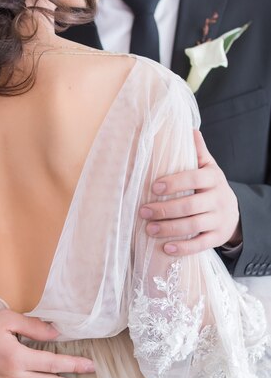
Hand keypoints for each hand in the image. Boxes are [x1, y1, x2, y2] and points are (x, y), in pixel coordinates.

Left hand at [140, 130, 240, 256]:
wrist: (234, 212)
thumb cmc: (211, 187)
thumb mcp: (209, 168)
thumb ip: (198, 152)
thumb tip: (189, 129)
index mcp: (213, 178)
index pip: (194, 178)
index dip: (174, 183)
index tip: (153, 187)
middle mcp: (218, 199)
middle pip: (190, 205)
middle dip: (165, 209)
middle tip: (143, 211)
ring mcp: (219, 220)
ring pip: (193, 226)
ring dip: (169, 228)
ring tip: (149, 229)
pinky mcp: (218, 237)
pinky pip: (200, 244)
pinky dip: (183, 248)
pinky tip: (166, 248)